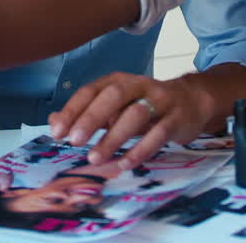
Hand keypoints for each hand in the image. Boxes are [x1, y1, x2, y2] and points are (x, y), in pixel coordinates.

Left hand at [48, 72, 215, 170]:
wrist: (192, 101)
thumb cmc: (146, 104)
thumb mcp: (115, 106)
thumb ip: (86, 113)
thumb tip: (53, 121)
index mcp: (118, 81)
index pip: (91, 91)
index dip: (73, 110)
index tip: (57, 132)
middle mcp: (138, 85)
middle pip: (113, 96)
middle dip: (91, 118)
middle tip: (73, 141)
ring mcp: (159, 100)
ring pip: (135, 115)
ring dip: (113, 137)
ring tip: (95, 159)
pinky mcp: (176, 118)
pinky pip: (158, 133)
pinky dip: (140, 150)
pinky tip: (124, 164)